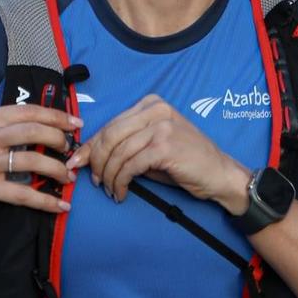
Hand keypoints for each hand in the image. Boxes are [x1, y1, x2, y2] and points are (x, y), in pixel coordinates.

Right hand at [0, 103, 79, 218]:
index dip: (57, 116)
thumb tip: (41, 121)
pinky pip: (24, 194)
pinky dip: (47, 201)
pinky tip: (61, 205)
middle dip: (61, 140)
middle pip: (35, 132)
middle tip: (72, 150)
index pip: (28, 111)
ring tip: (68, 176)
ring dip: (58, 170)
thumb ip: (2, 123)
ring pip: (33, 163)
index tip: (75, 124)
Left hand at [71, 94, 249, 211]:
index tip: (78, 162)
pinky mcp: (165, 146)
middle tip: (94, 181)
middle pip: (110, 136)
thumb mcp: (152, 146)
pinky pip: (130, 165)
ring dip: (109, 176)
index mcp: (150, 104)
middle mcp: (155, 110)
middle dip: (96, 161)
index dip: (91, 146)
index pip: (111, 124)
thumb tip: (91, 156)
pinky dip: (121, 182)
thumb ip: (126, 144)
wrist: (219, 174)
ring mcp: (161, 126)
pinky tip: (122, 193)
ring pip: (118, 152)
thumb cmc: (185, 162)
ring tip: (110, 190)